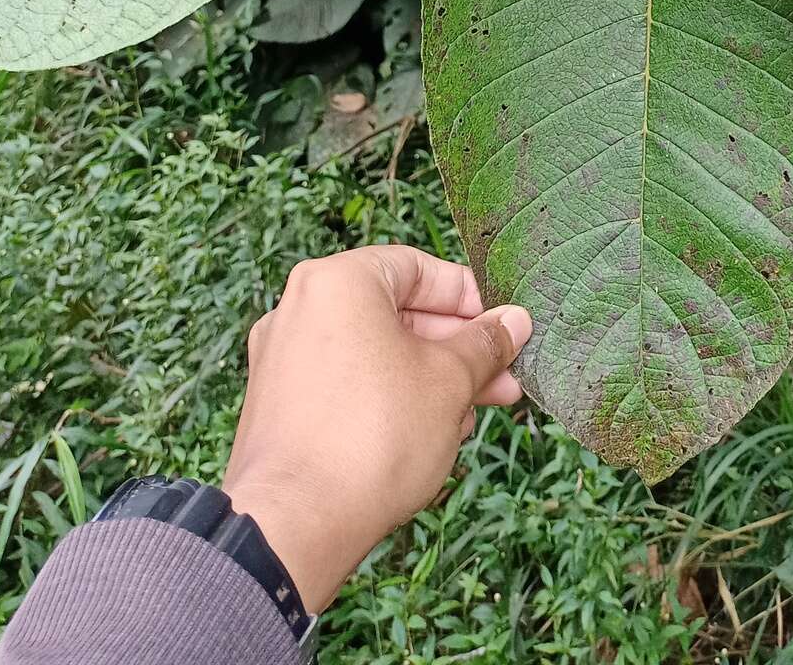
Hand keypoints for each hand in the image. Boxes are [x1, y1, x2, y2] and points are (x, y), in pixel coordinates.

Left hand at [222, 245, 530, 613]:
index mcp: (337, 282)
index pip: (416, 268)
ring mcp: (282, 360)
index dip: (467, 296)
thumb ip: (484, 344)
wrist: (295, 524)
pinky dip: (387, 400)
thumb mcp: (448, 382)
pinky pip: (345, 387)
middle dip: (454, 349)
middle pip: (395, 314)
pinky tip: (427, 437)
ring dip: (426, 379)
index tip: (502, 325)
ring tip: (470, 416)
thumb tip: (514, 321)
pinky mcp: (278, 408)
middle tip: (501, 378)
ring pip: (373, 355)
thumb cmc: (374, 436)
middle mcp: (300, 309)